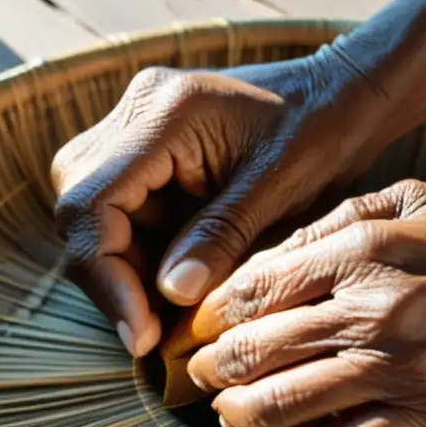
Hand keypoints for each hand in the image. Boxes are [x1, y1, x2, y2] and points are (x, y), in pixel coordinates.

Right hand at [51, 44, 385, 357]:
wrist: (344, 91)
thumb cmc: (323, 132)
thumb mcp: (280, 189)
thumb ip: (222, 236)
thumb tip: (169, 296)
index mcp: (166, 112)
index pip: (91, 202)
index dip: (105, 276)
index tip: (142, 335)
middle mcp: (138, 107)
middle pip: (81, 206)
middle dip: (113, 274)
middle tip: (158, 328)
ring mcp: (141, 120)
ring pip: (97, 207)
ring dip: (129, 263)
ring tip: (177, 305)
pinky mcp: (153, 139)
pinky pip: (125, 200)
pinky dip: (147, 245)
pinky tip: (185, 272)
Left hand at [172, 150, 425, 426]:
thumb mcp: (404, 197)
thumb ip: (324, 228)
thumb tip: (254, 271)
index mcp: (363, 259)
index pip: (252, 301)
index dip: (210, 323)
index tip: (200, 335)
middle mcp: (381, 327)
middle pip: (264, 373)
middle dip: (217, 384)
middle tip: (206, 387)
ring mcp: (418, 386)